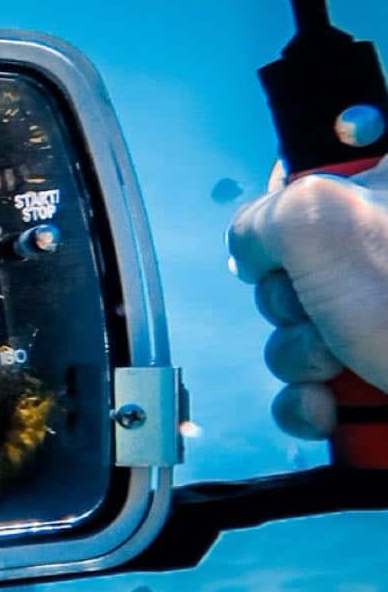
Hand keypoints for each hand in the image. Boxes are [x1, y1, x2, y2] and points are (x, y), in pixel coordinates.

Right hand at [228, 161, 387, 437]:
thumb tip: (253, 251)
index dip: (284, 218)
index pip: (313, 181)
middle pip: (296, 265)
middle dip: (290, 304)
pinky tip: (326, 410)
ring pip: (303, 330)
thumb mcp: (320, 222)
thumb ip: (263, 216)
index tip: (290, 251)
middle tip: (326, 313)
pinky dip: (309, 403)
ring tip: (338, 366)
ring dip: (299, 358)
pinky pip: (317, 387)